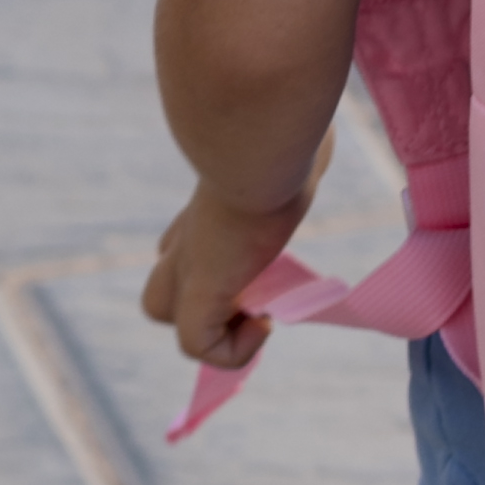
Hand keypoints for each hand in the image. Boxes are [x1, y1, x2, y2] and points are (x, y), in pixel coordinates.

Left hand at [142, 149, 330, 369]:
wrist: (261, 144)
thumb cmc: (285, 133)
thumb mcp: (298, 145)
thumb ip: (304, 148)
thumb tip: (326, 141)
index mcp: (208, 203)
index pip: (180, 241)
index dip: (215, 262)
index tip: (265, 257)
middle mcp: (189, 232)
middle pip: (158, 275)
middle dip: (199, 299)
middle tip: (254, 296)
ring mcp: (188, 261)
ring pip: (160, 309)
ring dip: (211, 326)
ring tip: (256, 312)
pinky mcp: (199, 289)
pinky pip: (197, 346)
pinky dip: (234, 351)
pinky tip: (266, 322)